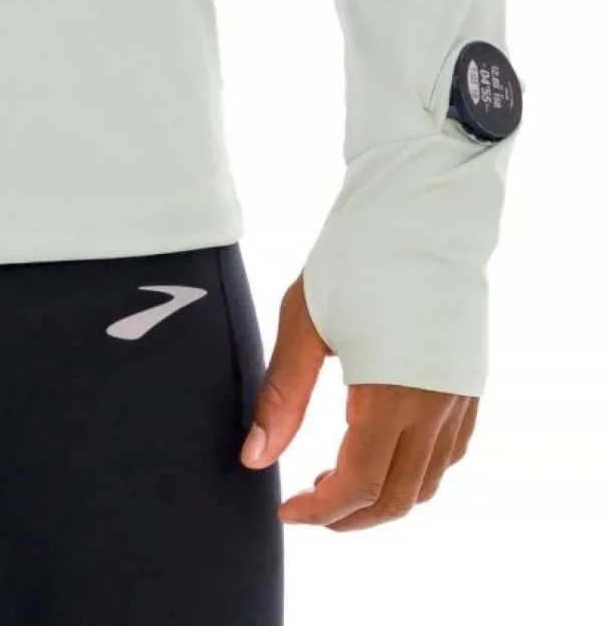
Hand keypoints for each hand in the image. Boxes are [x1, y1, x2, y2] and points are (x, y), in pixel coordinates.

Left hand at [239, 272, 477, 526]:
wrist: (423, 209)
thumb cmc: (355, 257)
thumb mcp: (304, 322)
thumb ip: (281, 396)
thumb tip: (254, 458)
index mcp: (389, 399)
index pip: (357, 488)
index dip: (319, 511)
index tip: (285, 510)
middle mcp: (433, 411)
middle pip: (395, 498)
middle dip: (349, 516)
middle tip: (307, 505)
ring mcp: (458, 400)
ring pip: (426, 482)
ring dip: (383, 498)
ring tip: (338, 481)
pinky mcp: (470, 384)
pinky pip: (449, 453)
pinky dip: (416, 471)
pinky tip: (382, 450)